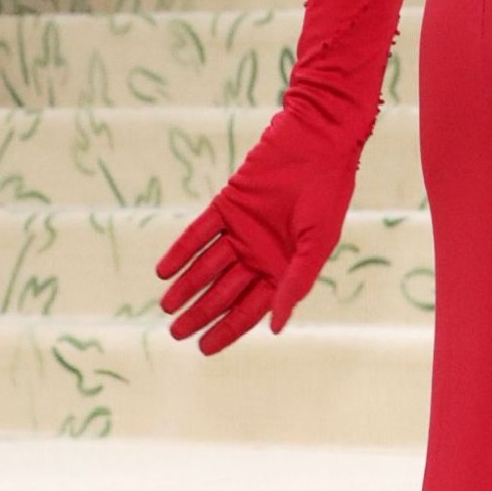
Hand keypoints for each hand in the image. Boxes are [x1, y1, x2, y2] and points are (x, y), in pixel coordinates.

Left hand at [153, 110, 359, 353]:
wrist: (317, 142)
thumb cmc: (327, 194)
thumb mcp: (317, 244)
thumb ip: (296, 283)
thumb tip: (274, 327)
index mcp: (282, 268)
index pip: (250, 308)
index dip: (227, 329)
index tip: (204, 348)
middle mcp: (258, 253)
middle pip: (223, 291)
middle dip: (200, 313)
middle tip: (176, 332)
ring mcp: (241, 229)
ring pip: (206, 265)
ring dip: (186, 286)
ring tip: (167, 306)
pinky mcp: (227, 204)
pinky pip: (199, 233)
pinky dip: (181, 251)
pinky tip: (165, 270)